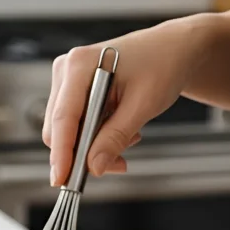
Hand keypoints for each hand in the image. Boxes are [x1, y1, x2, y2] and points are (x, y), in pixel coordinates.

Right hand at [43, 15, 210, 186]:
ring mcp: (67, 80)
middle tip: (117, 164)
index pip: (63, 118)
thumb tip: (95, 166)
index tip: (62, 180)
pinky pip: (75, 124)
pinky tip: (119, 129)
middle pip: (58, 128)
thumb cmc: (161, 65)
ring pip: (65, 131)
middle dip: (83, 152)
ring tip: (128, 138)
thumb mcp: (143, 105)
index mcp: (80, 65)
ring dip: (93, 145)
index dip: (61, 153)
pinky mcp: (73, 90)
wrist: (172, 49)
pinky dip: (95, 136)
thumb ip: (115, 137)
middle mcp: (67, 70)